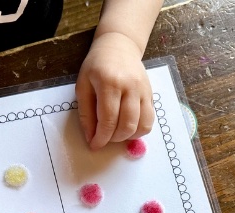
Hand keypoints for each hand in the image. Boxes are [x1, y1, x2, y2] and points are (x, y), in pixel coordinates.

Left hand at [76, 32, 154, 150]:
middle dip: (114, 139)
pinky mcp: (151, 94)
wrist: (119, 46)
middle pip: (127, 125)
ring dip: (128, 137)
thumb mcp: (83, 86)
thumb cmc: (97, 66)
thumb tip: (91, 139)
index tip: (94, 146)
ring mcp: (143, 91)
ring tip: (116, 133)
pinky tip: (128, 126)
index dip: (101, 137)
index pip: (108, 119)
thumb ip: (86, 113)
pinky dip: (139, 130)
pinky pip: (150, 120)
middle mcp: (130, 87)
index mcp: (110, 83)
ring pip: (142, 126)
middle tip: (104, 137)